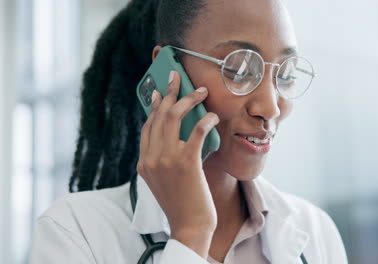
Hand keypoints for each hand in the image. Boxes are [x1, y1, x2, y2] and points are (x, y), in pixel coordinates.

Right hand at [136, 71, 218, 257]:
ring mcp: (166, 159)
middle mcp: (151, 158)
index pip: (147, 126)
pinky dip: (206, 119)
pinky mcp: (186, 162)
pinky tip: (213, 116)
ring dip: (189, 99)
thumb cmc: (182, 202)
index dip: (155, 106)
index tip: (161, 92)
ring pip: (174, 117)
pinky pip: (197, 131)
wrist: (189, 225)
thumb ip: (162, 158)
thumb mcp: (163, 180)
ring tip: (202, 91)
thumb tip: (174, 135)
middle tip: (178, 77)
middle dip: (171, 92)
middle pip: (159, 116)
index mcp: (144, 162)